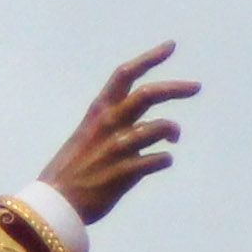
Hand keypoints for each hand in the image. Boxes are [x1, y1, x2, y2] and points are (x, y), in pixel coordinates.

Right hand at [40, 47, 196, 223]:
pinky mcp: (125, 173)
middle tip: (196, 87)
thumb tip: (149, 126)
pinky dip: (165, 158)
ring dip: (172, 130)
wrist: (55, 204)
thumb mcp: (87, 136)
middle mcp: (108, 125)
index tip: (170, 47)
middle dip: (176, 88)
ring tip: (173, 138)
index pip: (125, 75)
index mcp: (97, 112)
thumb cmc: (73, 170)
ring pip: (160, 127)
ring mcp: (117, 149)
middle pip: (148, 94)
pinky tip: (161, 161)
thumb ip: (116, 126)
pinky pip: (159, 159)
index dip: (149, 58)